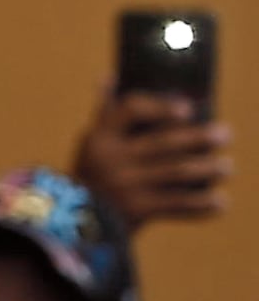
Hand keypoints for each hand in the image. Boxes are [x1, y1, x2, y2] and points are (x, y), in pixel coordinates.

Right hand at [81, 82, 232, 232]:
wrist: (75, 224)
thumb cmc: (92, 176)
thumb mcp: (91, 144)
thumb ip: (105, 114)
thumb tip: (108, 76)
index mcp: (101, 137)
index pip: (131, 110)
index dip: (161, 108)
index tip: (187, 110)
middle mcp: (112, 159)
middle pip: (166, 142)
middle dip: (200, 137)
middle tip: (225, 134)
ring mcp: (125, 186)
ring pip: (178, 172)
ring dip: (208, 169)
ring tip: (226, 167)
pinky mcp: (136, 211)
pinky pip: (177, 204)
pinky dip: (201, 204)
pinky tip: (220, 202)